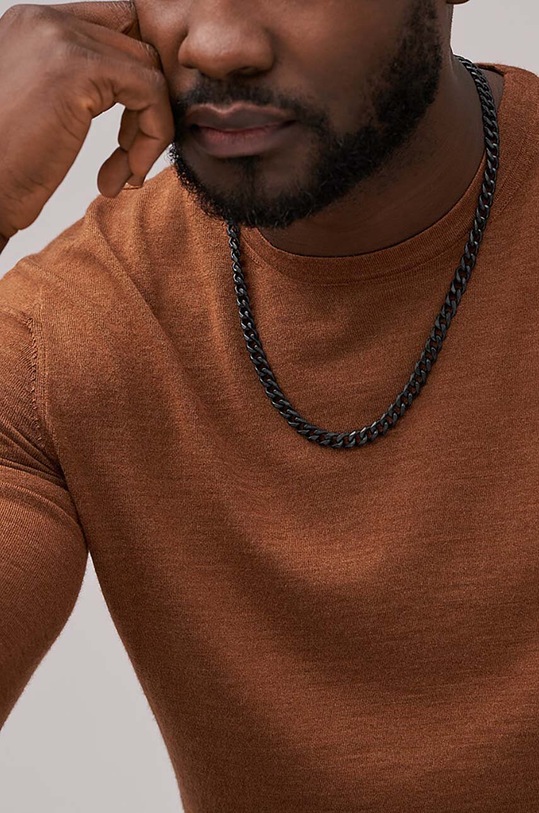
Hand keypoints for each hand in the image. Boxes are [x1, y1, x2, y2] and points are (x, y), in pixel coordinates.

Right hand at [0, 1, 173, 240]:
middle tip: (130, 161)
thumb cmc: (5, 170)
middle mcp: (44, 21)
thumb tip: (135, 93)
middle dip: (146, 109)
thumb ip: (77, 89)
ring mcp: (60, 38)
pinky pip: (150, 92)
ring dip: (150, 130)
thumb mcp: (43, 112)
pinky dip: (154, 135)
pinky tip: (127, 173)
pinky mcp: (79, 68)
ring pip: (148, 71)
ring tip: (125, 173)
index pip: (115, 30)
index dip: (137, 83)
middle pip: (136, 48)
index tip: (130, 135)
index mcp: (33, 26)